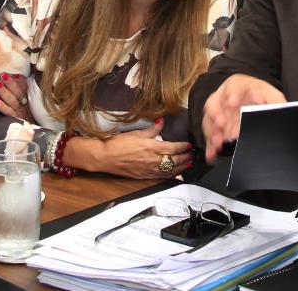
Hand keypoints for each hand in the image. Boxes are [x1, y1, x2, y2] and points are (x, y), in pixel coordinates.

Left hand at [0, 72, 33, 122]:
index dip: (20, 80)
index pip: (25, 88)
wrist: (32, 135)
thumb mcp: (30, 107)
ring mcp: (20, 113)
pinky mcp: (15, 120)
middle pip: (19, 92)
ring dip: (4, 91)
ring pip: (12, 101)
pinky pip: (8, 112)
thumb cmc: (28, 119)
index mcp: (29, 100)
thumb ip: (24, 95)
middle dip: (10, 83)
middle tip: (3, 75)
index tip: (15, 74)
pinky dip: (2, 106)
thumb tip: (17, 79)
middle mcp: (25, 105)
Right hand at [71, 119, 193, 179]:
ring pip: (170, 170)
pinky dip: (170, 175)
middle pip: (175, 160)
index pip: (173, 147)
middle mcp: (153, 160)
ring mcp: (149, 169)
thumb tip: (161, 121)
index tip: (189, 145)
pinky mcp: (144, 176)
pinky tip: (174, 173)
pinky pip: (161, 176)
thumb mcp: (136, 133)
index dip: (183, 147)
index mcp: (152, 147)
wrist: (105, 157)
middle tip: (193, 155)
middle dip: (186, 158)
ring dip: (181, 167)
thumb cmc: (118, 144)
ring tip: (188, 164)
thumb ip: (152, 129)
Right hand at [201, 74, 286, 161]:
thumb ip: (276, 102)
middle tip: (221, 124)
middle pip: (215, 102)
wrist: (256, 101)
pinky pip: (210, 134)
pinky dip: (210, 145)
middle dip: (216, 114)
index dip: (231, 94)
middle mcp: (224, 96)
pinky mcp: (216, 125)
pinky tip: (212, 154)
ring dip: (212, 131)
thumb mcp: (272, 96)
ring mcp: (218, 111)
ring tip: (217, 143)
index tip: (232, 103)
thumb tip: (280, 109)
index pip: (232, 87)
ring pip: (209, 119)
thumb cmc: (263, 96)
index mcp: (238, 85)